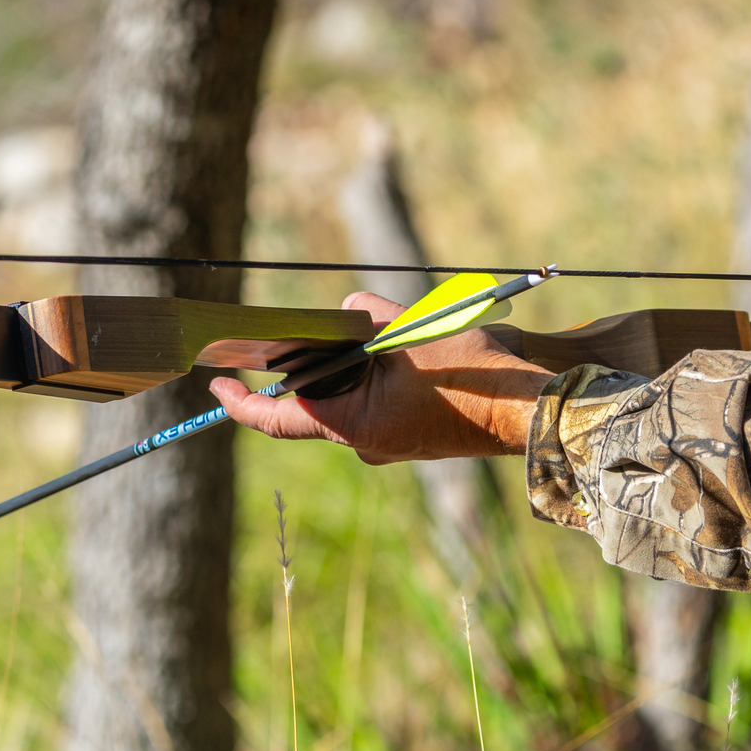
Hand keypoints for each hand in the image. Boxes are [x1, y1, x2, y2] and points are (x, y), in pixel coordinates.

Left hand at [209, 292, 554, 463]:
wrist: (533, 409)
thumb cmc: (473, 378)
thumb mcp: (413, 334)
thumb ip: (370, 319)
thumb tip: (349, 312)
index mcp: (355, 426)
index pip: (279, 419)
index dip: (241, 401)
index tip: (217, 382)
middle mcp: (366, 438)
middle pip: (319, 393)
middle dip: (319, 355)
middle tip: (324, 322)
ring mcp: (390, 437)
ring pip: (353, 389)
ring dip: (359, 358)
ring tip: (391, 329)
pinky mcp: (412, 429)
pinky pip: (380, 394)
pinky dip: (380, 368)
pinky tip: (407, 342)